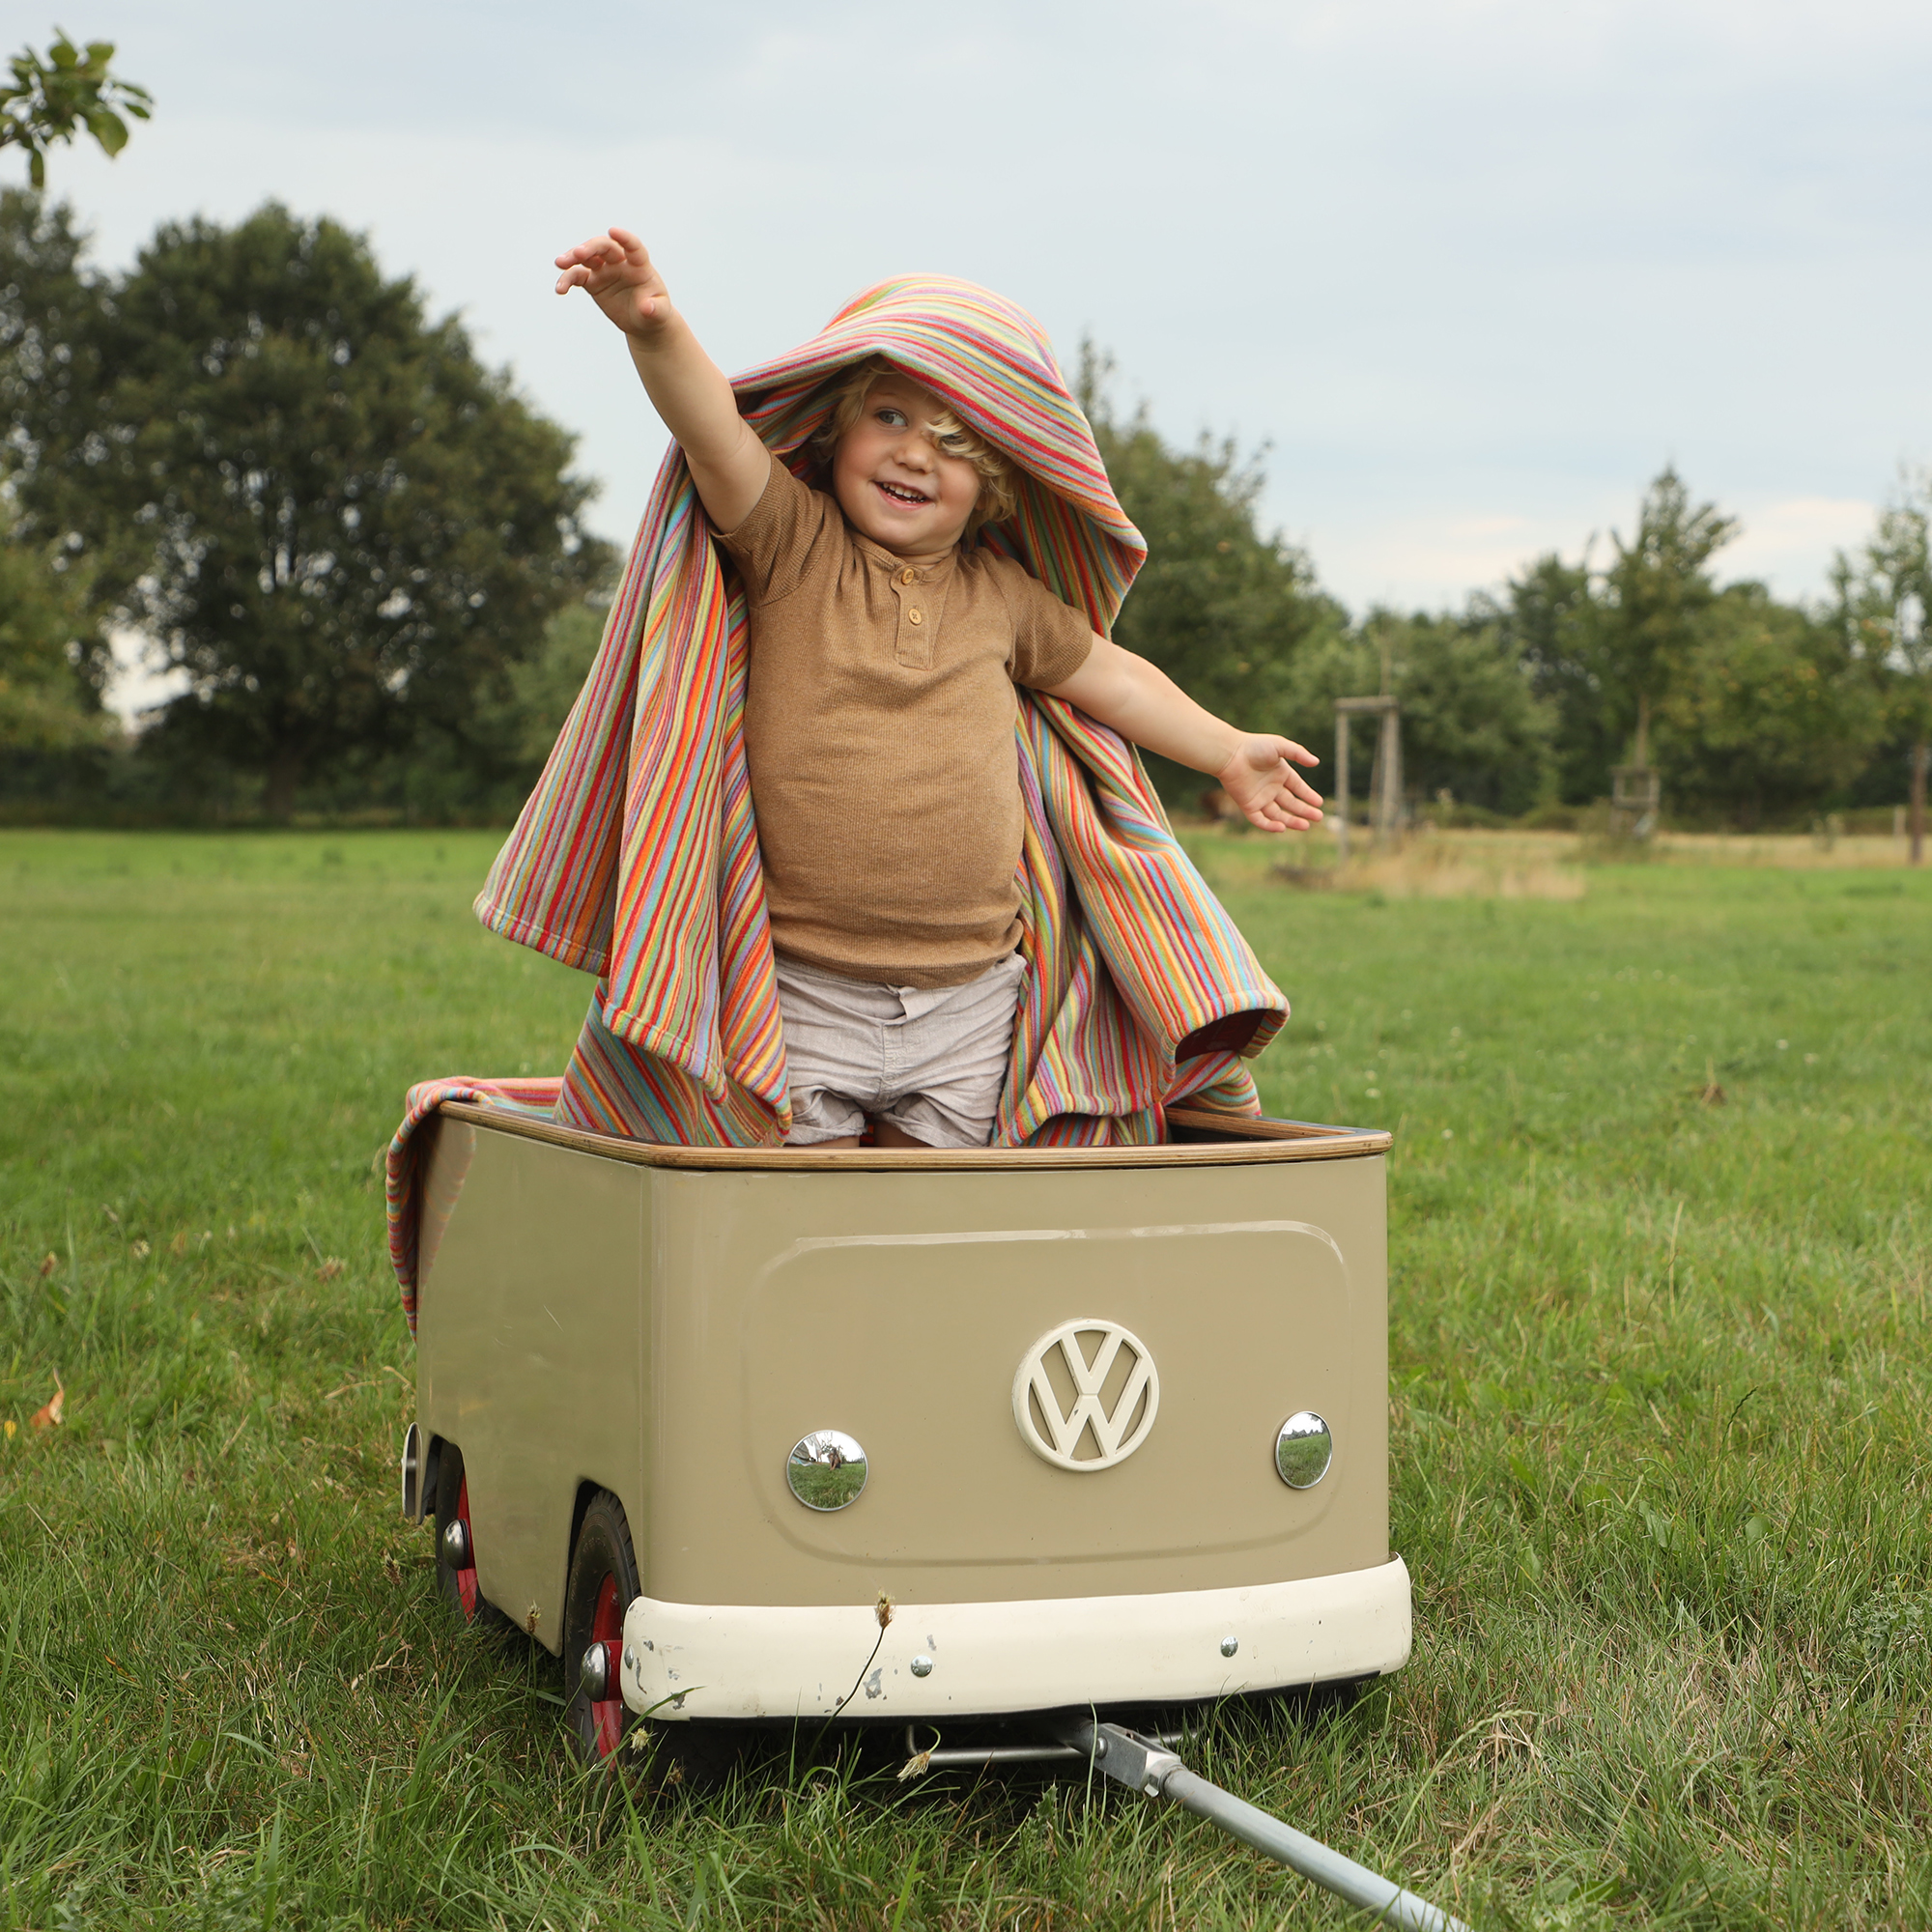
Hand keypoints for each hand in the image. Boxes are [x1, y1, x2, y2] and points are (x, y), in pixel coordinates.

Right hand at [553, 227, 670, 339]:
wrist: (643, 320)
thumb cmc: (656, 312)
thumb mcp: (660, 313)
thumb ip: (656, 309)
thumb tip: (647, 307)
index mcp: (639, 265)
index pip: (633, 247)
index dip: (624, 238)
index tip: (613, 231)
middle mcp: (620, 262)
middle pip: (604, 247)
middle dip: (591, 248)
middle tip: (578, 253)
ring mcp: (605, 270)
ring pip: (587, 258)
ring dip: (573, 258)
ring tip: (559, 263)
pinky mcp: (593, 282)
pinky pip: (578, 277)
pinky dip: (568, 280)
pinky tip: (560, 289)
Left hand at [1217, 736, 1323, 832]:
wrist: (1230, 754)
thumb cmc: (1254, 746)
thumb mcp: (1280, 746)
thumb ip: (1298, 753)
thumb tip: (1316, 762)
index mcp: (1280, 774)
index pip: (1298, 788)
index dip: (1309, 796)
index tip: (1319, 803)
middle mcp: (1271, 787)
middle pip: (1291, 803)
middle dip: (1304, 811)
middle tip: (1318, 817)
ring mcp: (1260, 797)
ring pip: (1278, 814)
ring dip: (1291, 821)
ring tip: (1305, 826)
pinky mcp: (1248, 805)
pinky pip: (1260, 820)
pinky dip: (1270, 825)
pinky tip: (1282, 827)